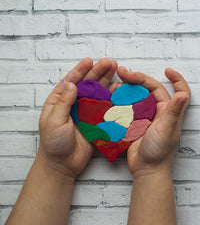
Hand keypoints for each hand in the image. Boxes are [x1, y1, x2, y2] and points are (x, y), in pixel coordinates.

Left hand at [37, 58, 117, 177]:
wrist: (63, 164)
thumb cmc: (53, 143)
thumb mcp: (54, 120)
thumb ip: (64, 102)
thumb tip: (71, 84)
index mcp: (60, 101)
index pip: (71, 81)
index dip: (81, 70)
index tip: (90, 60)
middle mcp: (75, 104)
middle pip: (88, 84)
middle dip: (99, 72)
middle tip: (110, 62)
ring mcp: (87, 113)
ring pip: (99, 94)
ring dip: (108, 82)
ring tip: (118, 72)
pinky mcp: (97, 122)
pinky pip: (107, 109)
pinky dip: (114, 100)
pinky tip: (121, 91)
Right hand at [116, 67, 190, 176]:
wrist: (146, 170)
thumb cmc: (159, 152)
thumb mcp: (167, 129)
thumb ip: (173, 112)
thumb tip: (182, 94)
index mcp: (170, 111)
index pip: (178, 90)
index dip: (176, 78)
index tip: (167, 70)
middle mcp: (159, 112)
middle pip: (150, 89)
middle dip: (138, 79)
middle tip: (122, 73)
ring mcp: (146, 118)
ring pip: (137, 97)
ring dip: (127, 89)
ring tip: (114, 84)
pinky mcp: (134, 124)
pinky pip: (127, 109)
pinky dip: (119, 102)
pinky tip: (110, 98)